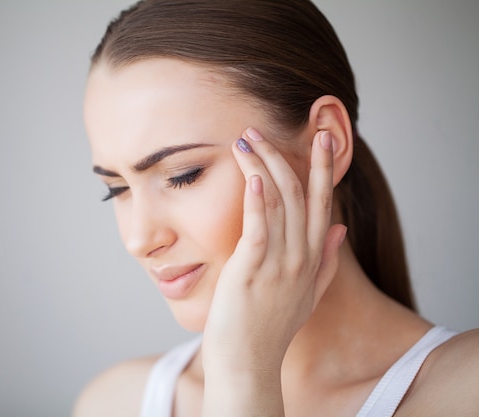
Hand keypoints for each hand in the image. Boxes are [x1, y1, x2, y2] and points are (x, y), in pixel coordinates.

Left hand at [201, 128, 346, 415]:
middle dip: (285, 156)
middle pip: (299, 194)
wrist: (249, 359)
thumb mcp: (308, 293)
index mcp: (312, 256)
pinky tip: (253, 175)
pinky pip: (259, 226)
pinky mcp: (252, 268)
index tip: (323, 138)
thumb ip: (326, 260)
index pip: (321, 202)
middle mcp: (300, 255)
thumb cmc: (271, 326)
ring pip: (276, 202)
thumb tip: (340, 228)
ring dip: (262, 166)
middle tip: (262, 128)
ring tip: (246, 140)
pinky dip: (257, 199)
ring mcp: (278, 261)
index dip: (323, 168)